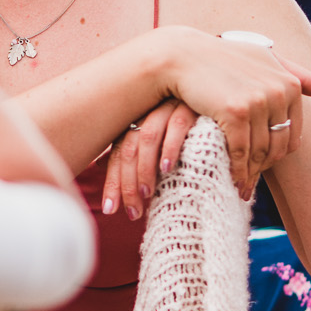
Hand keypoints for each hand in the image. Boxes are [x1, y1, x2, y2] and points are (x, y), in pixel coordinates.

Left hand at [102, 99, 199, 219]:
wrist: (212, 98)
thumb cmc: (183, 125)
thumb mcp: (155, 139)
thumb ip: (130, 150)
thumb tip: (98, 165)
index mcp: (137, 121)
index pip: (118, 154)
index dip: (112, 182)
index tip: (110, 209)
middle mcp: (148, 113)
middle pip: (129, 148)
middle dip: (126, 183)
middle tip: (132, 211)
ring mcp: (168, 108)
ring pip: (148, 138)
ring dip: (145, 168)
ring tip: (147, 194)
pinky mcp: (191, 107)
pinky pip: (177, 126)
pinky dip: (170, 148)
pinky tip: (168, 168)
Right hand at [156, 28, 310, 199]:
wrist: (182, 56)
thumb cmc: (223, 59)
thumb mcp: (265, 60)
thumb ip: (299, 75)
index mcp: (290, 84)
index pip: (292, 137)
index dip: (275, 155)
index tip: (259, 164)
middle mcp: (279, 92)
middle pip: (277, 148)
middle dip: (263, 168)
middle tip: (250, 181)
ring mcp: (258, 102)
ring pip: (259, 153)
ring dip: (250, 174)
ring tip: (242, 186)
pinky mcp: (235, 112)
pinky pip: (240, 152)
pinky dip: (236, 170)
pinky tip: (231, 180)